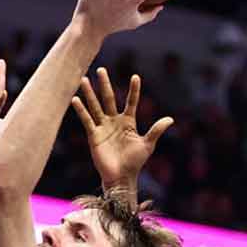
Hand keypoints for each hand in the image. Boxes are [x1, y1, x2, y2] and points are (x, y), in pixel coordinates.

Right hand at [71, 68, 172, 191]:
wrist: (121, 177)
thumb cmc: (135, 162)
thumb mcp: (148, 144)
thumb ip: (156, 130)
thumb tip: (171, 119)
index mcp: (128, 122)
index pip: (131, 102)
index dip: (133, 90)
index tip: (135, 76)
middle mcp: (114, 121)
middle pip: (108, 99)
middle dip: (104, 85)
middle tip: (101, 69)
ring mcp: (102, 127)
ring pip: (95, 106)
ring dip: (89, 93)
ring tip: (83, 79)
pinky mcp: (93, 135)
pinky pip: (87, 120)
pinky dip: (81, 110)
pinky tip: (75, 99)